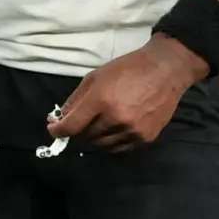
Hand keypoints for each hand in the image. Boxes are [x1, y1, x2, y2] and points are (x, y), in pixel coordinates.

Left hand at [47, 35, 209, 152]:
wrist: (165, 71)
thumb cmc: (127, 69)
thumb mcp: (95, 77)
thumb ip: (76, 99)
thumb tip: (60, 117)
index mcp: (101, 100)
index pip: (72, 126)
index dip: (58, 130)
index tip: (53, 129)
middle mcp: (116, 119)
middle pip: (86, 137)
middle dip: (76, 132)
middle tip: (75, 124)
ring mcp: (132, 131)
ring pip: (102, 146)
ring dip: (92, 139)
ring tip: (92, 127)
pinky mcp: (146, 138)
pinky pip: (120, 148)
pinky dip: (109, 143)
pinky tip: (109, 132)